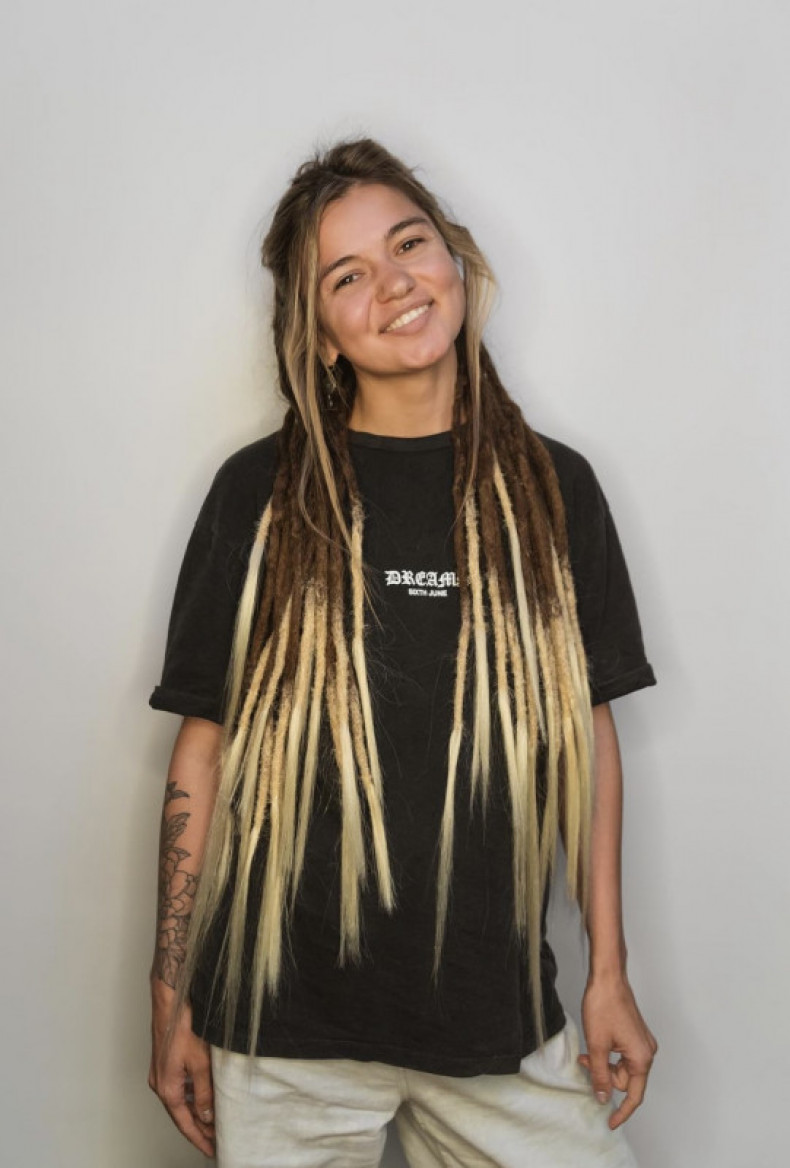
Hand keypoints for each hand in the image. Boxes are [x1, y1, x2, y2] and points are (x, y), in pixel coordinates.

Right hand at [148, 982, 215, 1157]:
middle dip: (198, 1128)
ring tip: (212, 1120)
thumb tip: (206, 1115)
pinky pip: (178, 1087)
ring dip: (195, 1112)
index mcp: (168, 1089)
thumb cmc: (182, 1027)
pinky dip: (190, 1096)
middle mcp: (160, 1084)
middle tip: (215, 1139)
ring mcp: (160, 1073)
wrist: (170, 1002)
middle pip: (181, 1115)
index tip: (211, 1150)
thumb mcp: (200, 1063)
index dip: (199, 1138)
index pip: (185, 1123)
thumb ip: (204, 1092)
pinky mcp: (164, 1063)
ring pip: (180, 1101)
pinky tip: (202, 1094)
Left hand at [578, 973, 657, 1129]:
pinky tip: (596, 1044)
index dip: (622, 1111)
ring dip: (604, 1064)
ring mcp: (642, 1042)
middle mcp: (646, 1051)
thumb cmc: (604, 1005)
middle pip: (626, 1080)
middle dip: (605, 1077)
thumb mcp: (597, 1045)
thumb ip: (600, 1075)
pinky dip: (608, 1055)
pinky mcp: (635, 1034)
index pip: (634, 1095)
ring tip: (588, 1052)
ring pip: (622, 1067)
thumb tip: (603, 1097)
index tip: (611, 1122)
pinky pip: (622, 1055)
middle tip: (586, 1063)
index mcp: (641, 1057)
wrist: (607, 978)